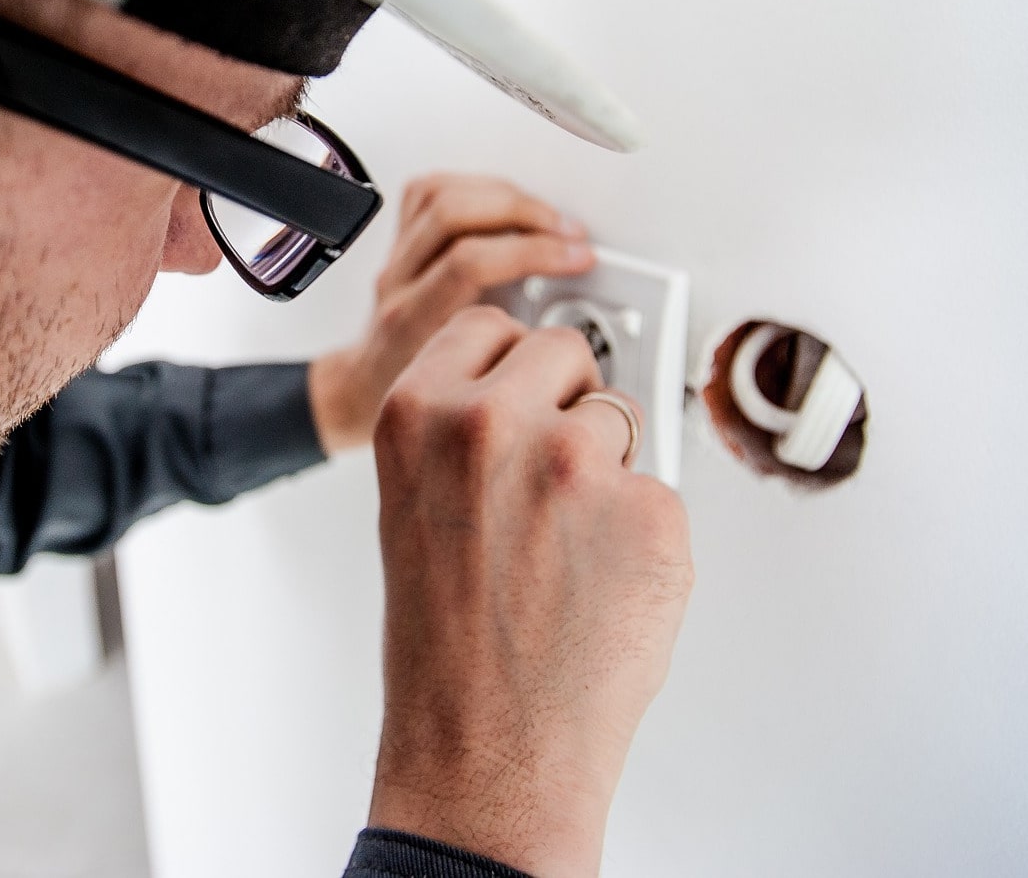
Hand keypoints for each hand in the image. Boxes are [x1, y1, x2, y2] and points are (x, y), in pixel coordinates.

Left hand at [309, 174, 593, 452]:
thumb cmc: (416, 396)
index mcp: (413, 321)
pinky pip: (429, 190)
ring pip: (441, 194)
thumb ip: (514, 361)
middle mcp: (398, 281)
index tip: (576, 259)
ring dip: (505, 195)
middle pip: (453, 214)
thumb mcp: (472, 391)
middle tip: (569, 235)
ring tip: (546, 217)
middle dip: (524, 213)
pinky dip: (475, 186)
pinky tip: (505, 202)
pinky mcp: (398, 239)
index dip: (532, 252)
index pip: (469, 262)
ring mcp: (395, 257)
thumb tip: (578, 335)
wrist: (366, 388)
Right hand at [367, 306, 693, 877]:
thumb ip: (458, 430)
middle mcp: (491, 422)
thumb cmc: (444, 642)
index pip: (489, 324)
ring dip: (608, 465)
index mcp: (418, 412)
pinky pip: (661, 488)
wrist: (486, 749)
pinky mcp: (650, 510)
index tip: (520, 389)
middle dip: (566, 400)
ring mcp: (576, 462)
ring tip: (568, 545)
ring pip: (621, 416)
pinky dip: (644, 531)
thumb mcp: (412, 504)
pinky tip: (603, 581)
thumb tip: (531, 393)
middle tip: (550, 474)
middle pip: (564, 351)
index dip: (511, 364)